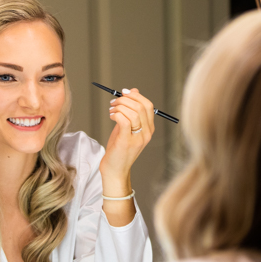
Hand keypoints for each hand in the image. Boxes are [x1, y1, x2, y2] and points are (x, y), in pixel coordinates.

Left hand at [99, 88, 154, 224]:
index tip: (123, 93)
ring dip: (119, 106)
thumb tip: (133, 91)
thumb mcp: (127, 127)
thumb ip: (131, 110)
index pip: (148, 105)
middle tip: (113, 102)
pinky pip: (124, 120)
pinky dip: (116, 114)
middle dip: (125, 99)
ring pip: (132, 112)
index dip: (135, 96)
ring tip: (111, 110)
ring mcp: (138, 138)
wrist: (115, 170)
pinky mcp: (126, 142)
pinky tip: (111, 116)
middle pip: (140, 107)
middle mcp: (146, 133)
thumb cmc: (119, 149)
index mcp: (149, 129)